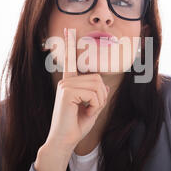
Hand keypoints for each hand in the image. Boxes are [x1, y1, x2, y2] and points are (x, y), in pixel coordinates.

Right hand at [45, 28, 109, 150]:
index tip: (68, 29)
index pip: (70, 60)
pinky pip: (94, 94)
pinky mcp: (67, 91)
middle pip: (97, 78)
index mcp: (69, 83)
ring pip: (98, 86)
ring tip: (85, 112)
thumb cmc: (75, 127)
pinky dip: (95, 106)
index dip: (69, 43)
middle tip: (90, 110)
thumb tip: (105, 86)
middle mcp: (66, 81)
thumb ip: (98, 96)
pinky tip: (82, 112)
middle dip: (101, 97)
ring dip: (98, 102)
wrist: (64, 141)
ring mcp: (65, 85)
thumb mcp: (91, 109)